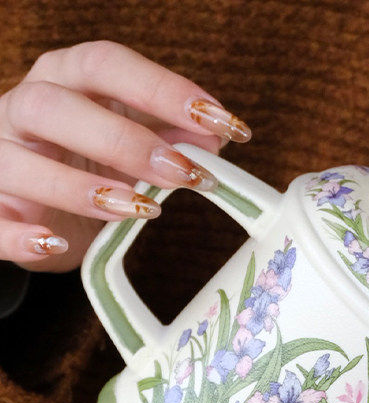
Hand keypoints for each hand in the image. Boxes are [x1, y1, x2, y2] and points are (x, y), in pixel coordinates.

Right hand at [0, 40, 250, 270]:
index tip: (221, 121)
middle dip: (125, 141)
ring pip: (20, 161)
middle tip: (183, 173)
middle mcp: (23, 110)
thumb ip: (169, 139)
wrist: (32, 209)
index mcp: (64, 81)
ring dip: (80, 188)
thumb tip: (215, 137)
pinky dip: (18, 235)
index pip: (106, 64)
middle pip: (57, 106)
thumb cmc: (85, 166)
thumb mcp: (132, 151)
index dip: (162, 89)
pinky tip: (53, 243)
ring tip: (139, 210)